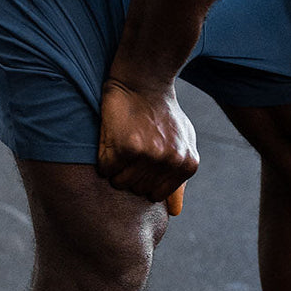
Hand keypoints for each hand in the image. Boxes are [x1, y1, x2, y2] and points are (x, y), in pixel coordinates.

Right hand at [97, 79, 198, 205]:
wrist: (145, 78)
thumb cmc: (163, 113)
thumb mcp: (183, 143)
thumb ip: (179, 178)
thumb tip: (174, 213)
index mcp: (187, 165)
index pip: (155, 195)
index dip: (142, 181)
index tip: (139, 163)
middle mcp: (171, 162)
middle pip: (138, 190)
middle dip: (129, 175)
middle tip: (128, 151)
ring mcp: (150, 156)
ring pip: (120, 183)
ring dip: (114, 169)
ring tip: (119, 147)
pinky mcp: (126, 147)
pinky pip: (106, 169)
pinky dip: (102, 158)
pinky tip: (111, 140)